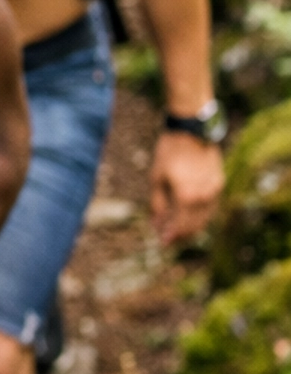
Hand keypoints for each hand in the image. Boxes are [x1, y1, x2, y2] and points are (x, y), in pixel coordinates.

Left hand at [151, 130, 223, 244]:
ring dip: (192, 227)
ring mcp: (213, 191)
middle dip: (181, 235)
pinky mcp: (219, 183)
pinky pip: (210, 206)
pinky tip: (190, 216)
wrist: (191, 131)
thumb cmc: (169, 152)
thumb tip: (156, 224)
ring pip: (205, 218)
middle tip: (169, 239)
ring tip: (179, 230)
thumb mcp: (157, 178)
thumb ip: (157, 204)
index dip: (171, 236)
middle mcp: (203, 197)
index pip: (180, 226)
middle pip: (194, 226)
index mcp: (186, 197)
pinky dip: (201, 214)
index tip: (162, 242)